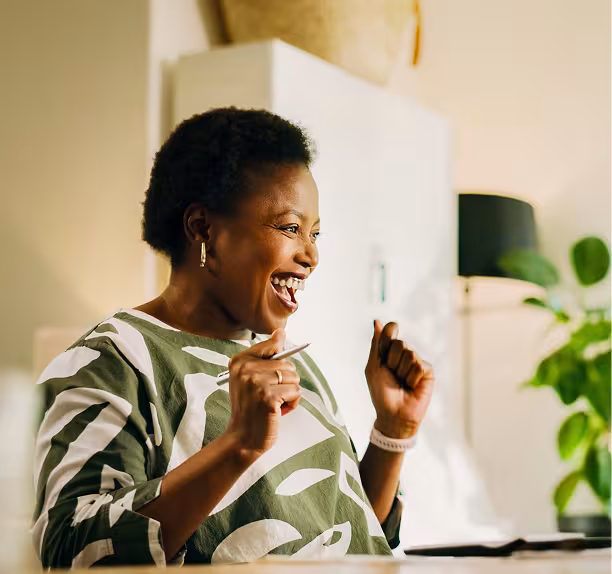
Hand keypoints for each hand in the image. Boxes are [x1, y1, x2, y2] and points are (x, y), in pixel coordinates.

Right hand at [225, 329, 300, 460]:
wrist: (242, 438)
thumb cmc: (251, 409)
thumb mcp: (251, 378)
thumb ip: (265, 356)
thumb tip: (281, 332)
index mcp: (239, 361)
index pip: (272, 344)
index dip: (280, 357)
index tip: (274, 369)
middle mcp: (245, 368)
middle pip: (287, 363)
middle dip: (286, 382)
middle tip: (270, 397)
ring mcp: (256, 382)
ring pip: (294, 378)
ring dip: (289, 394)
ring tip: (273, 404)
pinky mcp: (268, 397)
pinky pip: (295, 392)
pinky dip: (292, 404)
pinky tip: (277, 411)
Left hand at [365, 320, 433, 438]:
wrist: (393, 414)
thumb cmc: (381, 392)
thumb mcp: (373, 366)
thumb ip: (376, 344)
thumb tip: (377, 321)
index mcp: (389, 350)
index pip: (391, 329)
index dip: (388, 335)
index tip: (385, 350)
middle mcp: (404, 353)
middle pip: (399, 342)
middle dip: (391, 361)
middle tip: (392, 375)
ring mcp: (417, 361)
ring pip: (410, 353)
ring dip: (401, 371)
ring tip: (401, 383)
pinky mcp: (428, 371)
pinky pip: (419, 365)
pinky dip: (412, 378)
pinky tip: (411, 386)